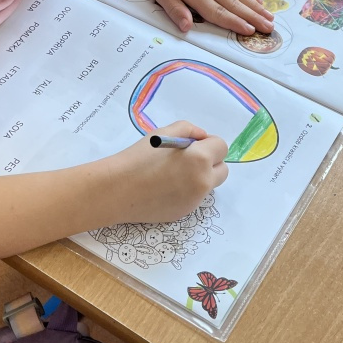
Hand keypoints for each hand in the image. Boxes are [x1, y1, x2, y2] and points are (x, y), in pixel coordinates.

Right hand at [109, 121, 228, 223]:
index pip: (222, 147)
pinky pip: (194, 198)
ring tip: (173, 173)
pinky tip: (165, 187)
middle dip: (211, 162)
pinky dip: (186, 191)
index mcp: (200, 158)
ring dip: (200, 177)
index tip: (194, 144)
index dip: (209, 143)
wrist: (119, 190)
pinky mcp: (185, 212)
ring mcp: (195, 200)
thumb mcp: (163, 132)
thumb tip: (202, 137)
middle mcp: (203, 181)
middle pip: (223, 170)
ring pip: (208, 185)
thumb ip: (189, 130)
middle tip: (188, 158)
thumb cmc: (139, 157)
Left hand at [133, 0, 274, 34]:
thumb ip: (175, 11)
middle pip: (234, 4)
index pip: (218, 12)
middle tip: (269, 28)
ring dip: (256, 6)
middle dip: (253, 17)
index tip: (250, 31)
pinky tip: (258, 0)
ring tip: (270, 17)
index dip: (235, 23)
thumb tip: (186, 28)